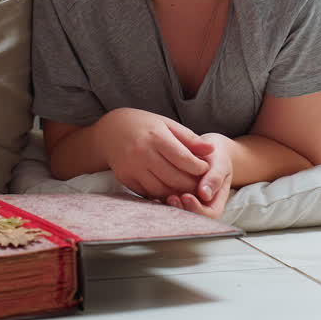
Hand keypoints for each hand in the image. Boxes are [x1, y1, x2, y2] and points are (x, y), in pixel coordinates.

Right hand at [97, 108, 214, 199]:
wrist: (109, 130)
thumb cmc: (143, 125)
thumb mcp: (166, 124)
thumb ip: (189, 139)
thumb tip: (211, 150)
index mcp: (156, 137)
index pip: (184, 159)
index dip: (199, 167)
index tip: (206, 168)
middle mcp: (142, 153)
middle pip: (174, 177)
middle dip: (191, 184)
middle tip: (201, 185)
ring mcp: (132, 168)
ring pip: (161, 190)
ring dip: (178, 193)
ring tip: (188, 190)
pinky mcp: (125, 178)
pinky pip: (148, 193)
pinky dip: (161, 195)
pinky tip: (170, 192)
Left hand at [166, 133, 234, 219]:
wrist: (203, 146)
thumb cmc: (214, 154)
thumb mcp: (219, 162)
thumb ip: (215, 177)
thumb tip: (205, 194)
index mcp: (215, 201)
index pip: (209, 214)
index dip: (197, 209)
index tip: (186, 196)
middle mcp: (201, 205)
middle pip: (191, 217)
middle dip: (181, 209)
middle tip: (171, 199)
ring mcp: (186, 202)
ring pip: (177, 213)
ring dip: (169, 207)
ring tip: (161, 198)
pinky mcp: (172, 196)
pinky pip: (166, 203)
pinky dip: (160, 201)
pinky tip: (154, 195)